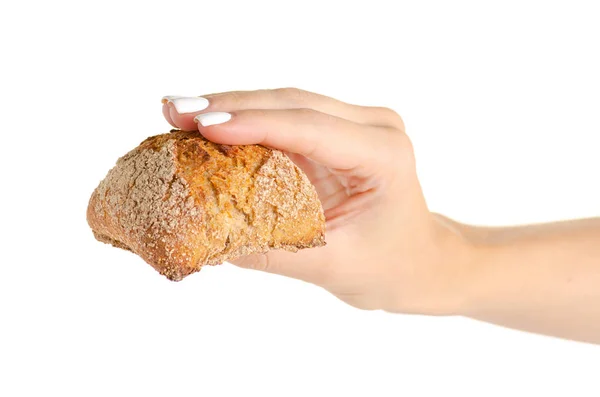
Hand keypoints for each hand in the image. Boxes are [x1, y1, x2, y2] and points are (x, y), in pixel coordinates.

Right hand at [162, 89, 469, 313]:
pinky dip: (245, 123)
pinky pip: (284, 120)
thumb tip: (209, 242)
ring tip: (180, 112)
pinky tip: (207, 125)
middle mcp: (372, 127)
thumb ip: (273, 252)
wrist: (417, 262)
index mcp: (384, 153)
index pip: (310, 127)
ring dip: (231, 108)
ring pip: (284, 105)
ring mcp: (354, 126)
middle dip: (230, 106)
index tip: (203, 125)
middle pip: (292, 104)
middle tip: (175, 109)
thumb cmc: (390, 266)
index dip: (253, 123)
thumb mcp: (334, 265)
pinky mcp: (334, 134)